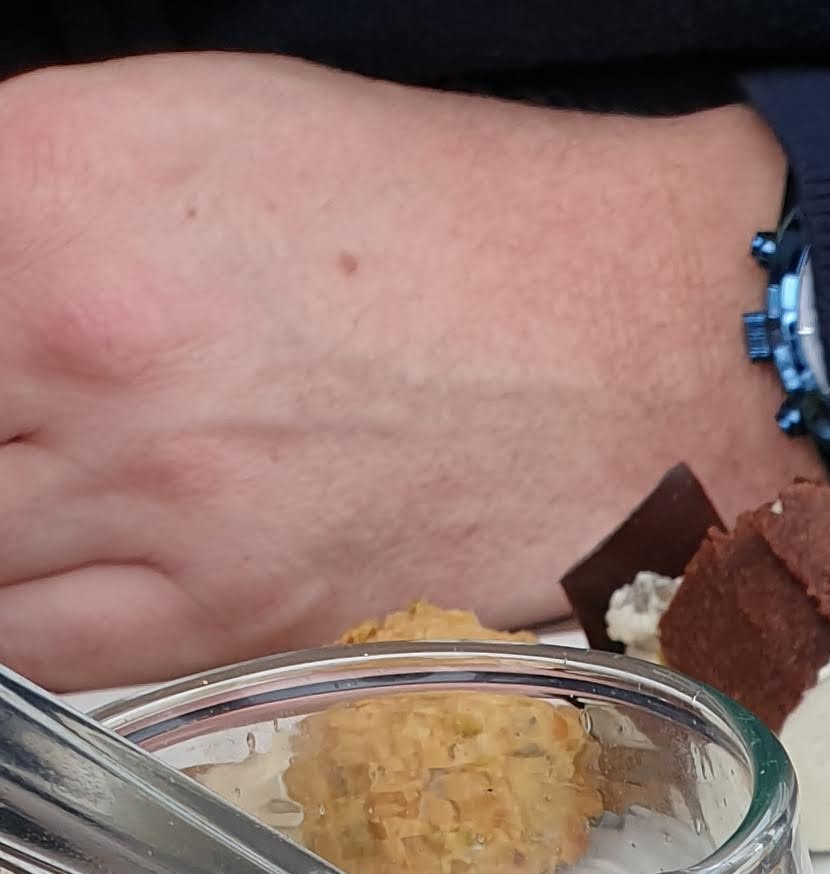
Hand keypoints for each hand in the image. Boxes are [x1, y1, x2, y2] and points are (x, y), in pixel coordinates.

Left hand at [0, 57, 817, 687]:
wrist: (626, 345)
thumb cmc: (429, 224)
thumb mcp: (177, 121)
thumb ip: (23, 194)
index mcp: (48, 196)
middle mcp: (79, 354)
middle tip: (18, 438)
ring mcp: (151, 504)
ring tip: (36, 498)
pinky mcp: (222, 618)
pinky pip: (37, 652)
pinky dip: (17, 618)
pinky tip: (41, 580)